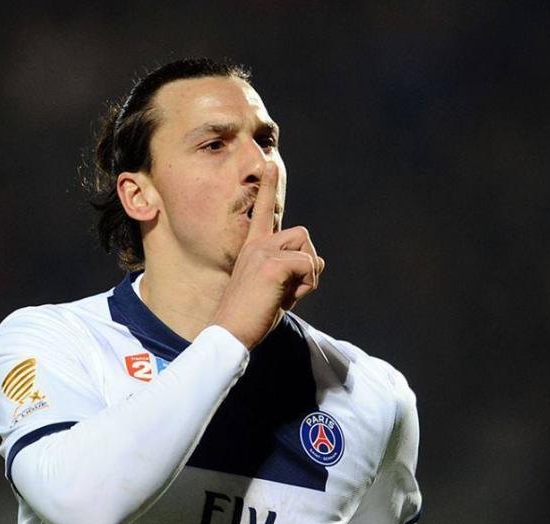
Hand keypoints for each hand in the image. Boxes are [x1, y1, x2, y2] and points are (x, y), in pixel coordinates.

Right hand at [212, 162, 324, 350]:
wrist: (231, 332)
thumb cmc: (252, 316)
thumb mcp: (276, 289)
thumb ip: (294, 272)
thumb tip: (318, 262)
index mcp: (253, 248)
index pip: (264, 213)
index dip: (268, 188)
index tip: (270, 165)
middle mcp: (257, 244)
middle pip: (303, 235)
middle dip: (306, 265)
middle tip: (286, 291)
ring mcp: (263, 252)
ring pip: (308, 252)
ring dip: (307, 277)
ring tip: (284, 295)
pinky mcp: (272, 264)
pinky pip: (308, 267)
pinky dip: (305, 287)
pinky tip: (283, 299)